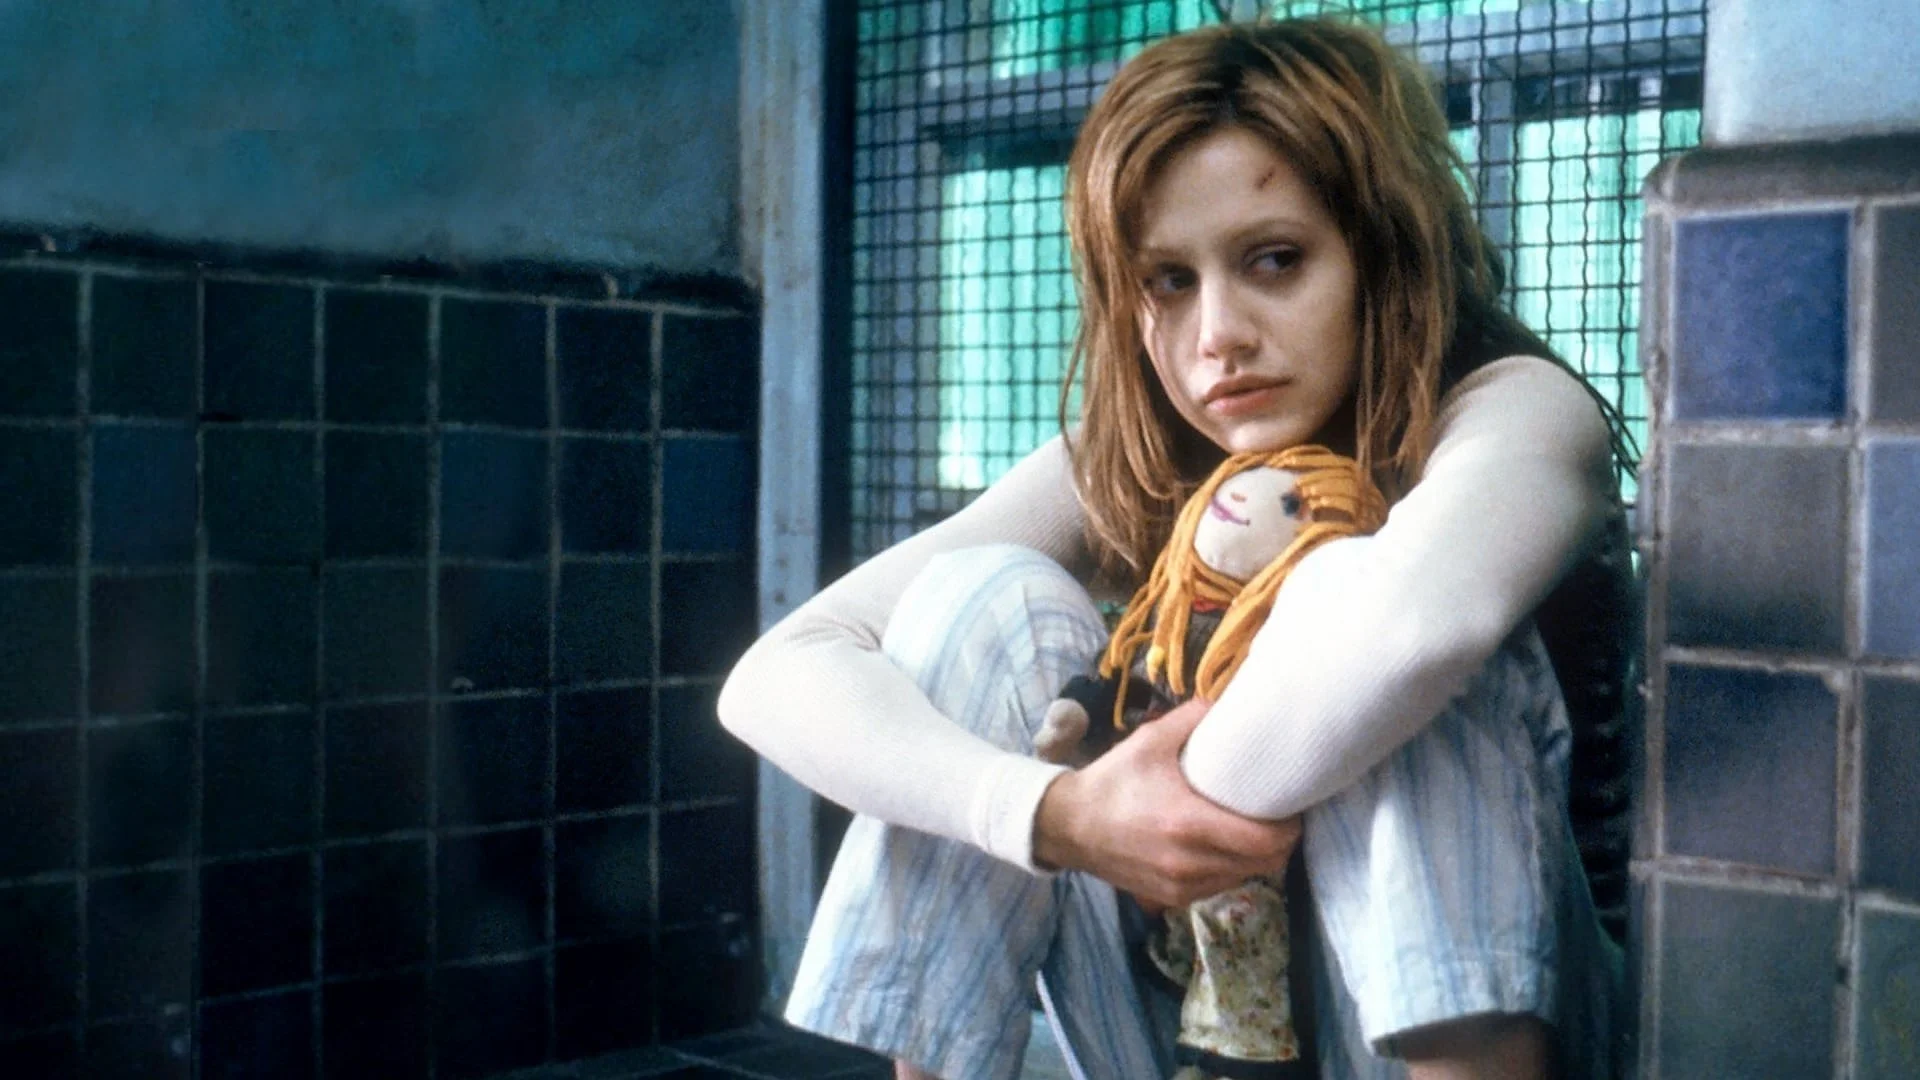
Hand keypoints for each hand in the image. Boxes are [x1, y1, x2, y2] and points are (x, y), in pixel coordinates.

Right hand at [1032, 697, 1300, 908]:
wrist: (1069, 826)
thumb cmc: (1114, 780)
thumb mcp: (1151, 740)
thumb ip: (1193, 717)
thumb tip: (1229, 699)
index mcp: (1189, 823)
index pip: (1266, 841)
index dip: (1289, 827)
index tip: (1291, 806)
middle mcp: (1191, 862)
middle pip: (1265, 864)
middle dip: (1280, 842)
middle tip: (1279, 817)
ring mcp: (1183, 885)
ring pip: (1245, 877)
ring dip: (1257, 857)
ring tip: (1254, 830)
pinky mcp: (1173, 898)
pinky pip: (1221, 886)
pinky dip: (1232, 869)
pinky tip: (1224, 847)